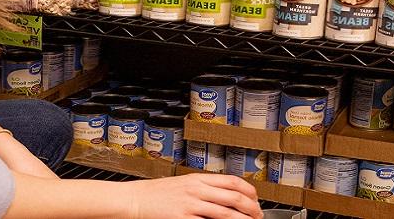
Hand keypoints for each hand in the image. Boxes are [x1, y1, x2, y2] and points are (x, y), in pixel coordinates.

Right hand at [125, 173, 262, 218]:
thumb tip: (223, 195)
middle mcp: (197, 189)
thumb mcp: (183, 184)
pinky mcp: (182, 218)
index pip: (232, 181)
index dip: (249, 191)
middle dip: (251, 208)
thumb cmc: (157, 193)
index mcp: (198, 178)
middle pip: (233, 196)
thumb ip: (202, 188)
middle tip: (257, 216)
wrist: (136, 199)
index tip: (255, 199)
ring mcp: (190, 204)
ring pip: (225, 213)